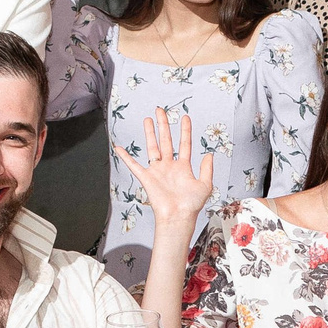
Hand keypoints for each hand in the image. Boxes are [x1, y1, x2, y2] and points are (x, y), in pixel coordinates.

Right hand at [118, 109, 215, 232]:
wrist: (178, 217)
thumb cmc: (191, 205)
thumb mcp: (205, 185)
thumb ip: (207, 169)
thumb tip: (209, 154)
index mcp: (183, 167)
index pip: (184, 144)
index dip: (185, 130)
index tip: (185, 117)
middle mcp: (169, 166)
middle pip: (166, 140)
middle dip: (164, 125)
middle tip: (161, 110)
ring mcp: (157, 171)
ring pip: (152, 147)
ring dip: (150, 133)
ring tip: (148, 119)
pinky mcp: (147, 178)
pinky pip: (134, 165)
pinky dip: (126, 157)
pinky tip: (119, 148)